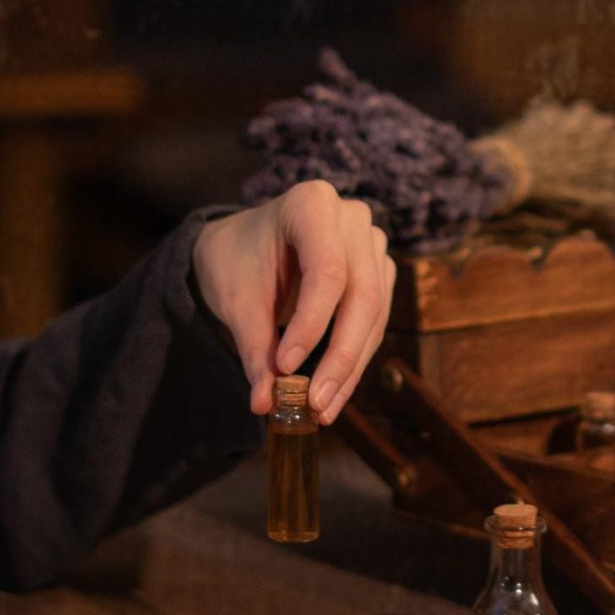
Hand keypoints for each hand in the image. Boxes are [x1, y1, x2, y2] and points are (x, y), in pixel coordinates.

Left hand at [191, 180, 394, 425]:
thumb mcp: (236, 302)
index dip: (311, 324)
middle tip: (315, 403)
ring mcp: (371, 243)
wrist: (241, 247)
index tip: (285, 368)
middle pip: (362, 294)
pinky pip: (375, 321)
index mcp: (312, 204)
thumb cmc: (236, 262)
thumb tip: (264, 404)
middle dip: (340, 357)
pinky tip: (332, 394)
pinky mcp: (378, 272)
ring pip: (375, 314)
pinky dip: (354, 360)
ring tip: (321, 410)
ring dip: (351, 367)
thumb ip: (253, 349)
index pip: (327, 271)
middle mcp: (352, 218)